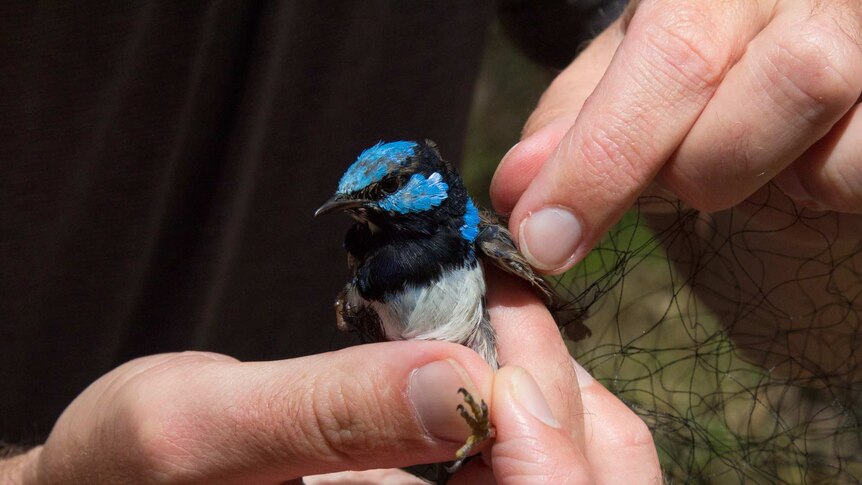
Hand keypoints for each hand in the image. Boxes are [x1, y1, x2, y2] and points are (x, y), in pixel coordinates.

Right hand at [4, 279, 658, 483]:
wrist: (124, 478)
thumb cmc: (127, 470)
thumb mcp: (201, 430)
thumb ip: (330, 415)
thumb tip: (461, 381)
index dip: (544, 443)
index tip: (501, 327)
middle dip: (559, 399)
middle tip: (508, 302)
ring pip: (583, 476)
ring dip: (556, 391)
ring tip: (500, 313)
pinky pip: (542, 460)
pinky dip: (536, 397)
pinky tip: (496, 346)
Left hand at [491, 0, 861, 272]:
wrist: (786, 62)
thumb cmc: (701, 72)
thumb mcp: (628, 80)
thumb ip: (576, 124)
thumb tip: (518, 187)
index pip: (674, 53)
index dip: (605, 156)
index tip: (546, 237)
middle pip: (785, 83)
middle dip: (703, 164)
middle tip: (680, 176)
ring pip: (836, 146)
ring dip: (768, 180)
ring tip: (750, 154)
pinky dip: (821, 189)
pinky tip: (802, 160)